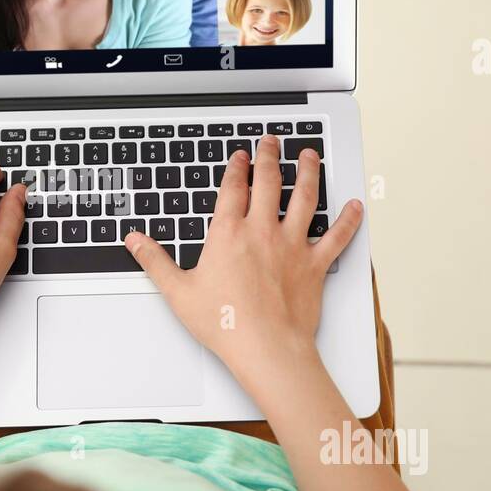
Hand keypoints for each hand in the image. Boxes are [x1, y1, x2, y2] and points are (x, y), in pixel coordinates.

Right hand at [123, 135, 362, 389]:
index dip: (236, 167)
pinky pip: (337, 236)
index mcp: (228, 234)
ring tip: (309, 156)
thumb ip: (155, 261)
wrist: (265, 348)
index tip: (240, 156)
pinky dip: (348, 220)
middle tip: (272, 142)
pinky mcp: (315, 265)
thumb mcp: (178, 292)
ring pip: (305, 198)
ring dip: (309, 172)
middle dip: (270, 157)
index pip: (232, 188)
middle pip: (269, 182)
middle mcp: (262, 231)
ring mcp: (293, 245)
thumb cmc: (225, 324)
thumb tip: (135, 241)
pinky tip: (355, 206)